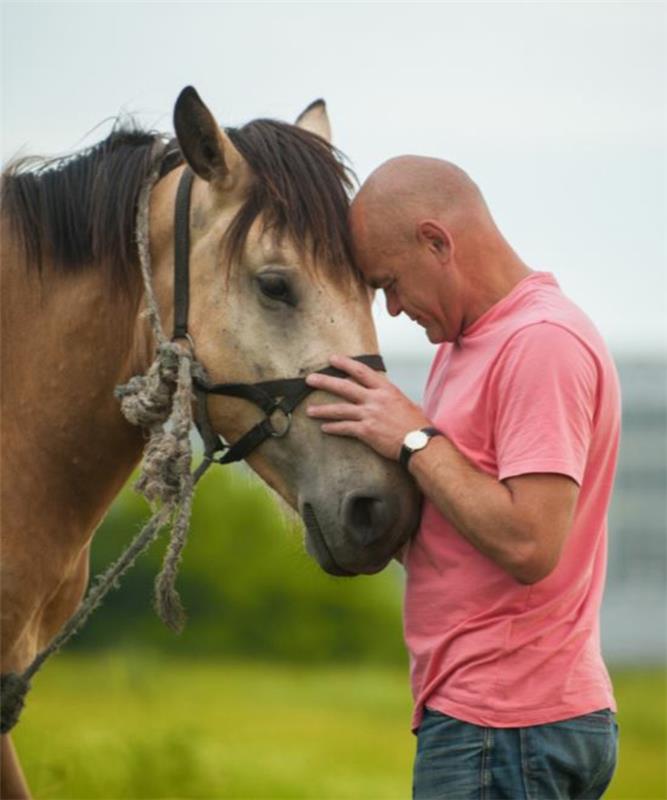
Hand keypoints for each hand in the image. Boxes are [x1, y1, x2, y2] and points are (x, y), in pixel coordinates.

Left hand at [305, 354, 431, 460]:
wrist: (419, 442)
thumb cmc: (416, 424)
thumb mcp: (405, 402)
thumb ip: (390, 397)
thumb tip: (384, 395)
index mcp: (386, 389)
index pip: (361, 371)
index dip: (345, 363)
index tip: (332, 359)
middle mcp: (375, 399)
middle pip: (345, 386)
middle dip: (325, 381)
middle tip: (310, 379)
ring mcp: (369, 414)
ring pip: (340, 409)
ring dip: (323, 409)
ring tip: (310, 410)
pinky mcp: (366, 431)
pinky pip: (345, 427)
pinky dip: (333, 428)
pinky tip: (324, 428)